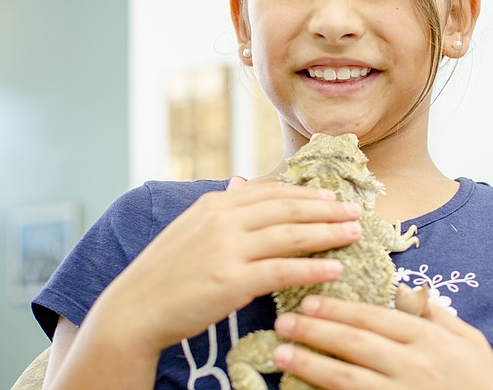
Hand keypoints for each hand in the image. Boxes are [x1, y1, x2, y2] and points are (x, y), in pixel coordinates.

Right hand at [86, 177, 363, 353]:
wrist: (135, 309)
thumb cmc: (165, 272)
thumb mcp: (190, 228)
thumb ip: (222, 207)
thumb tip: (241, 182)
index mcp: (214, 204)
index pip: (271, 192)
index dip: (306, 193)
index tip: (332, 195)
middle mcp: (223, 219)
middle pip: (288, 208)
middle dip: (327, 208)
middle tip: (356, 210)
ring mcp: (228, 249)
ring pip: (291, 235)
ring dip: (328, 232)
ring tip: (354, 233)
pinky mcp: (232, 280)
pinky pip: (283, 270)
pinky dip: (312, 267)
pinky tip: (335, 267)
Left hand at [271, 295, 492, 389]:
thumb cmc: (482, 384)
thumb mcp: (471, 341)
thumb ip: (436, 314)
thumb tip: (403, 291)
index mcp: (428, 339)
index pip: (373, 317)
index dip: (338, 308)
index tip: (310, 302)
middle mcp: (411, 365)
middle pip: (353, 342)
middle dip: (314, 329)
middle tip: (285, 321)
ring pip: (344, 376)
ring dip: (308, 363)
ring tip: (280, 353)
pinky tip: (303, 388)